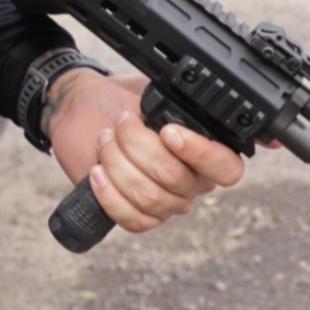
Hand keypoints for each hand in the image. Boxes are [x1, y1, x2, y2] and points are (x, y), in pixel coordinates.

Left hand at [45, 71, 244, 233]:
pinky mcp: (139, 215)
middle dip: (139, 146)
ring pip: (149, 197)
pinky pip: (132, 218)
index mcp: (206, 150)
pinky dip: (110, 194)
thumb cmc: (119, 99)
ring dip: (119, 163)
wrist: (82, 111)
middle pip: (176, 178)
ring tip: (105, 139)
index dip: (200, 153)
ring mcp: (166, 202)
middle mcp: (192, 181)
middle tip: (122, 122)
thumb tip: (188, 101)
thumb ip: (175, 101)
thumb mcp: (151, 90)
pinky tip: (97, 171)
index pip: (226, 168)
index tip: (167, 132)